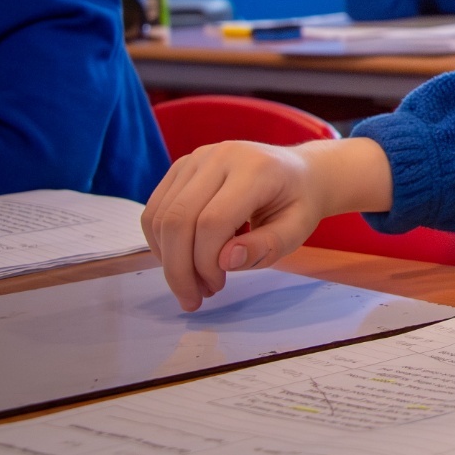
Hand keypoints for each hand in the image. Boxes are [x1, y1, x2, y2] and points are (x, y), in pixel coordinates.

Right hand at [141, 137, 393, 310]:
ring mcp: (197, 158)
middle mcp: (221, 156)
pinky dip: (161, 242)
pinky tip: (183, 261)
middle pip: (178, 219)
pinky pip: (154, 210)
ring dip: (167, 259)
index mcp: (255, 168)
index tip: (217, 287)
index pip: (212, 221)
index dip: (206, 262)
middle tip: (193, 298)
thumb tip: (225, 261)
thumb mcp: (298, 230)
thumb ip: (267, 247)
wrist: (300, 173)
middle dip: (179, 268)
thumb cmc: (299, 203)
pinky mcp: (182, 167)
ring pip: (159, 216)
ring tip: (192, 282)